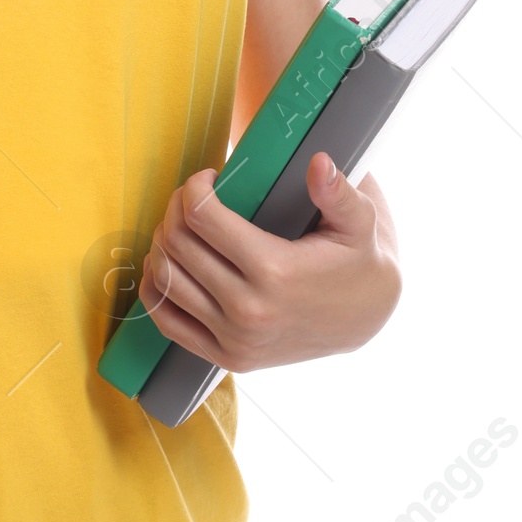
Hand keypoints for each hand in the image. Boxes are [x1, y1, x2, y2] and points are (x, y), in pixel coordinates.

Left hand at [141, 154, 400, 374]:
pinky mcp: (226, 358)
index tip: (208, 177)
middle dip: (175, 208)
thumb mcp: (359, 223)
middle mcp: (249, 310)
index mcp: (275, 271)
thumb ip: (339, 192)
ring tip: (182, 226)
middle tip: (192, 198)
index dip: (194, 186)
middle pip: (177, 243)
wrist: (365, 320)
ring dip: (162, 243)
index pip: (202, 216)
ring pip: (164, 278)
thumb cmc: (357, 262)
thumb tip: (319, 162)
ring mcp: (235, 339)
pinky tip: (168, 263)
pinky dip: (156, 287)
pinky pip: (166, 320)